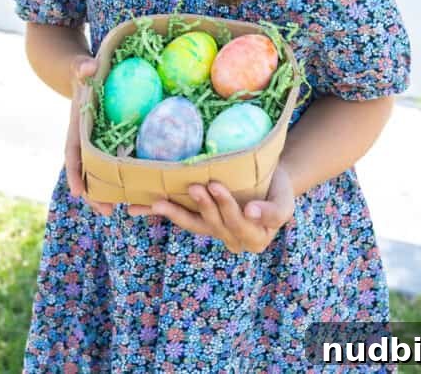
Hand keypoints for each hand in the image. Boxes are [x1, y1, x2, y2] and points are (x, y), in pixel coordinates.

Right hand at [65, 54, 117, 217]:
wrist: (83, 74)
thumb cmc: (83, 72)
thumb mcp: (81, 69)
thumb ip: (83, 68)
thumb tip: (88, 67)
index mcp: (75, 128)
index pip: (72, 152)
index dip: (75, 172)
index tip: (78, 191)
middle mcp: (84, 140)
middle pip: (85, 172)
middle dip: (92, 193)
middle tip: (106, 211)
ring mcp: (95, 144)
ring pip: (98, 173)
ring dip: (105, 192)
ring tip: (115, 211)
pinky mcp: (108, 143)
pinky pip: (112, 163)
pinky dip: (119, 178)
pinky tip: (134, 190)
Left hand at [127, 163, 294, 253]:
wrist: (268, 184)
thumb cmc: (278, 190)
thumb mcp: (285, 201)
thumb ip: (273, 212)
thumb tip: (253, 213)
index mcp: (253, 238)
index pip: (241, 223)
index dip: (231, 208)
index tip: (226, 195)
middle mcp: (231, 238)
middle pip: (215, 223)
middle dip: (205, 205)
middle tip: (196, 186)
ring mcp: (213, 230)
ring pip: (193, 223)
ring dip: (174, 213)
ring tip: (159, 202)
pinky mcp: (199, 219)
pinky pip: (178, 216)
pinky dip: (156, 212)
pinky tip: (135, 208)